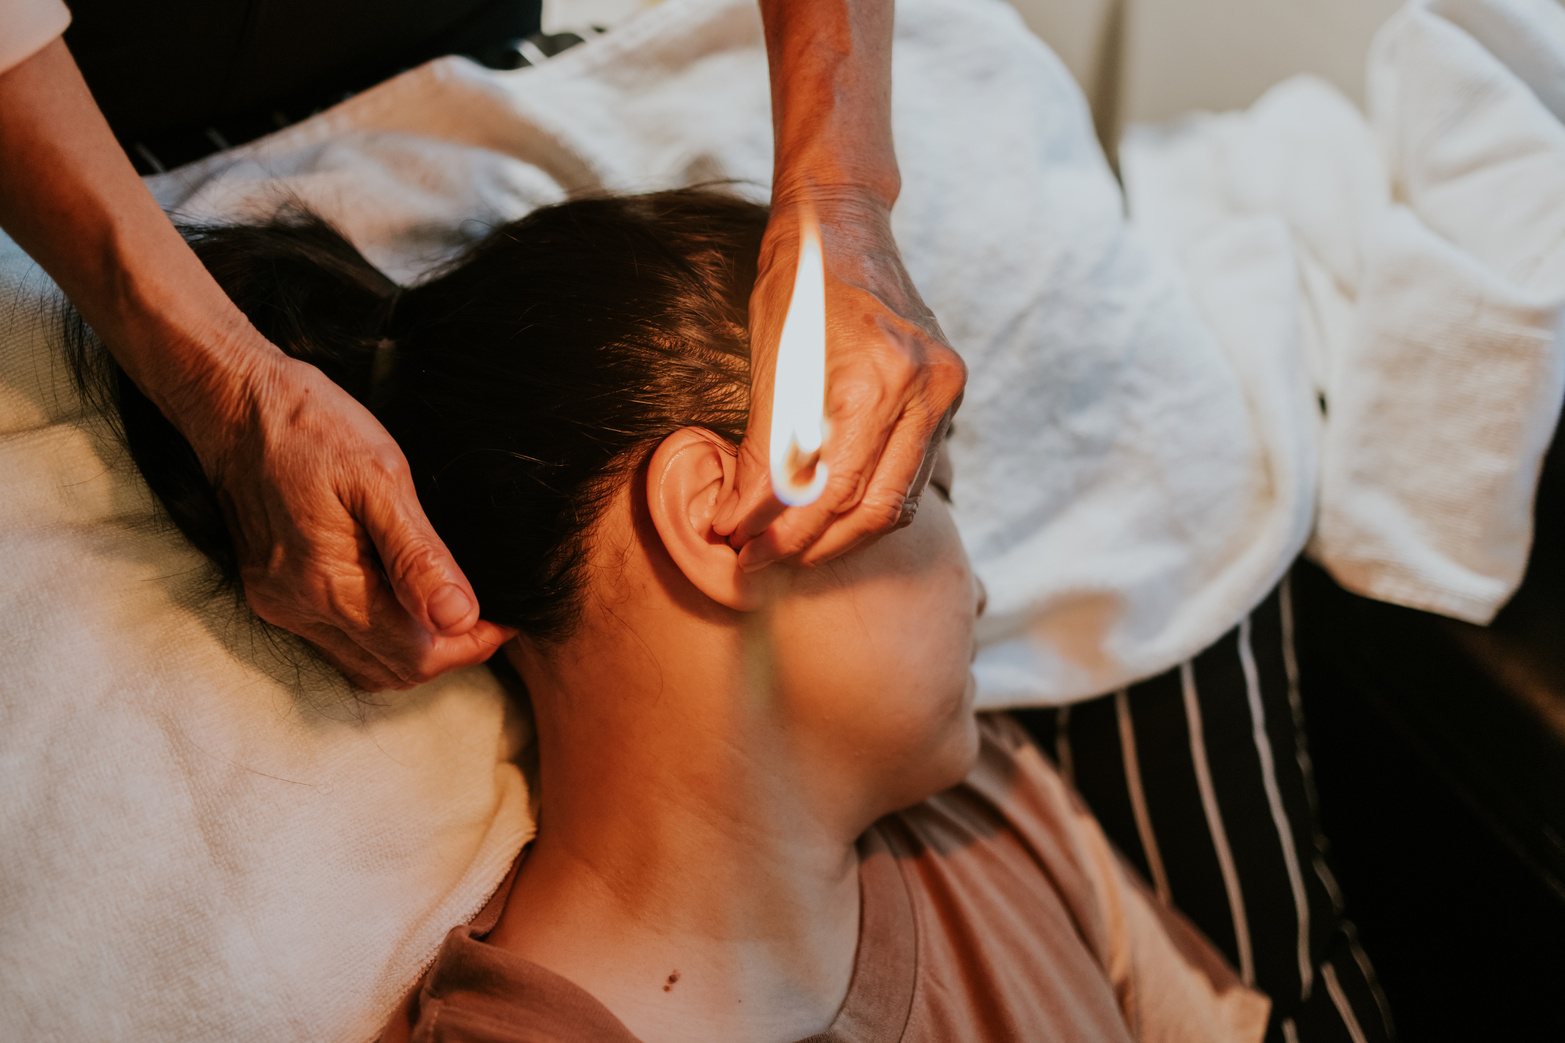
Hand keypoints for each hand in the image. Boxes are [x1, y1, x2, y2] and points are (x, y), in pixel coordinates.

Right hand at [187, 352, 513, 690]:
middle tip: (486, 616)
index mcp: (328, 584)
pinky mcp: (270, 593)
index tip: (504, 619)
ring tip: (451, 610)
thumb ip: (418, 555)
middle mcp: (297, 608)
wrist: (233, 401)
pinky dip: (378, 635)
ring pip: (363, 663)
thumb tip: (459, 617)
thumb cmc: (312, 428)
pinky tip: (403, 602)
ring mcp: (279, 604)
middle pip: (391, 669)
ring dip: (413, 650)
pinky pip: (335, 641)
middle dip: (447, 652)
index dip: (469, 646)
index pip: (416, 655)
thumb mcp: (380, 478)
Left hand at [715, 188, 965, 567]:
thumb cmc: (797, 286)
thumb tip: (741, 521)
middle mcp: (924, 386)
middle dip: (815, 545)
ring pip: (900, 501)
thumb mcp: (768, 363)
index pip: (833, 486)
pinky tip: (829, 514)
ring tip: (792, 547)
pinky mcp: (948, 395)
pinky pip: (912, 472)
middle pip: (876, 508)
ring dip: (845, 535)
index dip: (786, 530)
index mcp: (876, 374)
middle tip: (763, 560)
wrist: (844, 225)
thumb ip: (764, 449)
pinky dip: (870, 503)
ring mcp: (944, 391)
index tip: (742, 548)